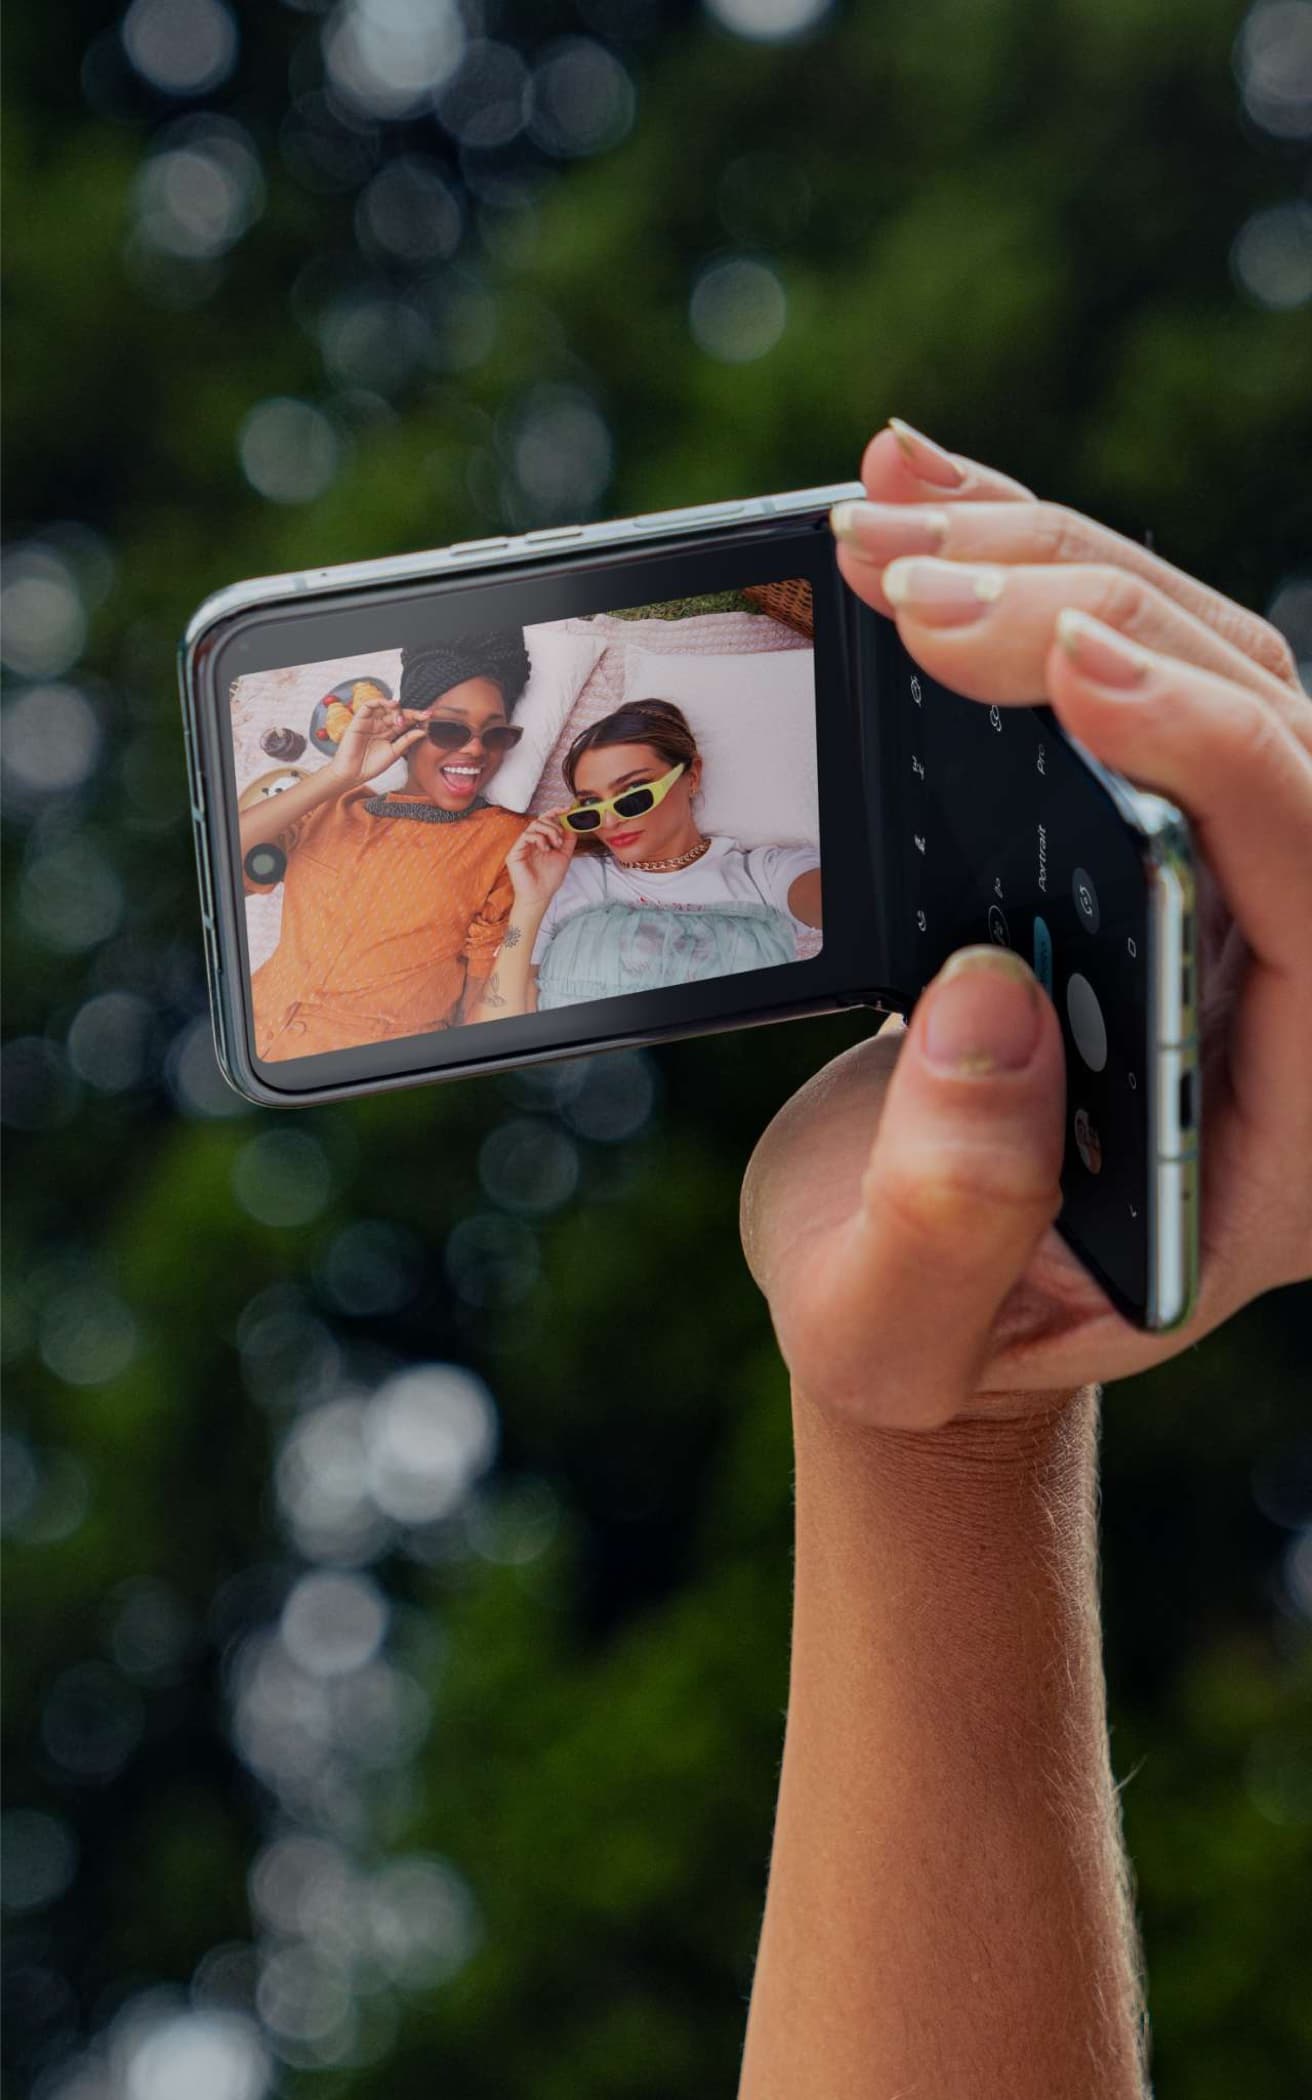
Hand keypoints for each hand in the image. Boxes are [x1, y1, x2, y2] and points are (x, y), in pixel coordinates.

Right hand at [327, 699, 425, 787]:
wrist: (353, 773)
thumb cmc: (371, 766)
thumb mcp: (394, 752)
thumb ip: (407, 740)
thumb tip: (422, 731)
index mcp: (390, 733)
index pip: (405, 722)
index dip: (417, 719)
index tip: (429, 718)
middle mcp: (381, 725)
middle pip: (398, 713)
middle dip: (411, 713)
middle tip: (422, 715)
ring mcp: (371, 721)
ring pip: (385, 707)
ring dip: (396, 708)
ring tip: (404, 716)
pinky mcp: (359, 719)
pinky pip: (369, 705)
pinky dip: (380, 701)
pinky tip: (391, 705)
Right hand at [504, 813, 579, 917]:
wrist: (540, 895)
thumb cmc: (549, 879)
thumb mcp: (564, 857)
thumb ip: (568, 841)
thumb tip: (572, 826)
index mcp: (541, 840)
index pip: (546, 820)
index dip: (555, 811)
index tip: (567, 809)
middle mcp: (530, 841)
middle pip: (540, 820)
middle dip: (554, 826)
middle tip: (560, 840)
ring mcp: (521, 845)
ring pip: (534, 825)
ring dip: (548, 831)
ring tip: (554, 845)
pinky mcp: (515, 852)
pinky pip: (526, 835)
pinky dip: (539, 838)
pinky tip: (545, 849)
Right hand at [741, 423, 1310, 1421]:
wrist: (910, 1288)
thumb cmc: (920, 1323)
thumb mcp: (898, 1324)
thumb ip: (950, 1214)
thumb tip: (988, 997)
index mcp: (1296, 1111)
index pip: (1311, 878)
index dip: (1210, 750)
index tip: (1060, 667)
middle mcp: (1293, 974)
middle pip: (1266, 727)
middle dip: (1088, 621)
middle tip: (909, 581)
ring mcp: (1226, 892)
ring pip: (1196, 663)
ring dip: (1042, 567)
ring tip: (881, 526)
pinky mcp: (1139, 833)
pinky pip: (1116, 668)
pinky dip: (1021, 573)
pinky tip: (917, 501)